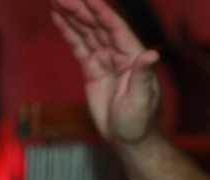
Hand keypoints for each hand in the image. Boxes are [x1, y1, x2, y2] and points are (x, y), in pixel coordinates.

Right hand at [51, 0, 160, 144]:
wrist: (127, 137)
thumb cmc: (138, 121)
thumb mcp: (141, 101)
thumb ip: (143, 76)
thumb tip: (152, 54)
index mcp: (133, 56)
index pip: (115, 27)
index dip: (101, 11)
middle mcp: (119, 53)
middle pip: (97, 25)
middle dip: (80, 9)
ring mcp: (104, 60)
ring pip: (86, 32)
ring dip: (72, 15)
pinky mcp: (92, 69)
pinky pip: (78, 46)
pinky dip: (68, 31)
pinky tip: (57, 17)